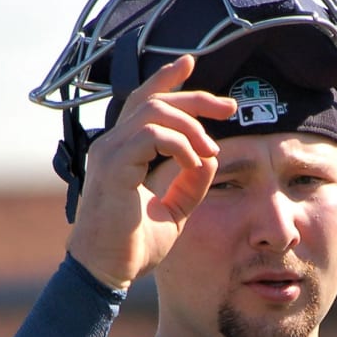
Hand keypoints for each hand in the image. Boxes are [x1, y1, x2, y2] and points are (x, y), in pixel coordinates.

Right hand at [66, 55, 237, 289]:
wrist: (108, 271)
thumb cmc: (132, 245)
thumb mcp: (174, 210)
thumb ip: (191, 182)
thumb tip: (211, 157)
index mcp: (122, 150)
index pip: (143, 101)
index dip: (167, 79)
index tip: (192, 64)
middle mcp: (112, 145)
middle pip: (153, 99)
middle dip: (195, 97)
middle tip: (229, 108)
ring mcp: (109, 152)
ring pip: (154, 112)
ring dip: (191, 126)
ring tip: (208, 151)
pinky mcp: (113, 166)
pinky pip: (152, 136)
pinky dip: (180, 145)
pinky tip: (194, 164)